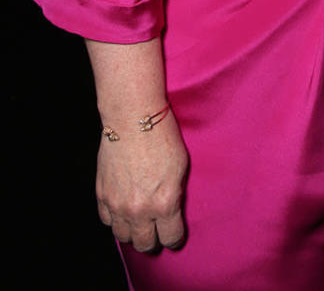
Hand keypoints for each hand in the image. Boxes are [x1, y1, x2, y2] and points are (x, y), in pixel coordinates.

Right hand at [95, 111, 188, 252]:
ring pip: (124, 237)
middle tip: (157, 232)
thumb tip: (172, 209)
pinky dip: (116, 220)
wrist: (133, 118)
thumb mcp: (181, 167)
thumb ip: (175, 194)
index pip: (171, 238)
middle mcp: (140, 210)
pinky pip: (107, 221)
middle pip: (145, 244)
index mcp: (164, 203)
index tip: (175, 235)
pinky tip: (123, 211)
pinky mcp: (102, 196)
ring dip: (133, 233)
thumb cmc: (162, 137)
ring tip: (140, 224)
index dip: (175, 239)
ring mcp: (118, 205)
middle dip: (154, 241)